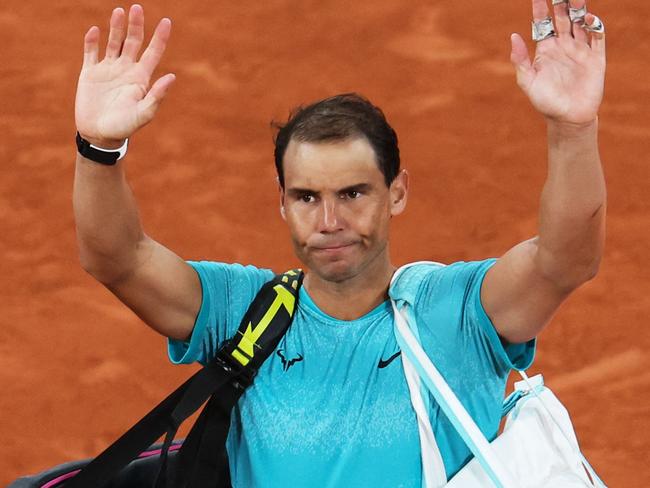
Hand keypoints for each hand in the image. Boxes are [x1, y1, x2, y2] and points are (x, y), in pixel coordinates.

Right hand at [75, 4, 174, 147]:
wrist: (99, 136)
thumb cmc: (124, 128)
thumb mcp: (143, 114)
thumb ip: (156, 96)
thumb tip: (172, 77)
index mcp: (140, 78)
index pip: (153, 52)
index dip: (160, 37)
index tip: (166, 21)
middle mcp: (126, 70)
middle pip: (133, 42)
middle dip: (136, 25)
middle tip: (136, 8)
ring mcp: (108, 70)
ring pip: (113, 42)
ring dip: (116, 27)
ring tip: (119, 11)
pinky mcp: (90, 73)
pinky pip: (91, 53)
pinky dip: (92, 41)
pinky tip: (95, 31)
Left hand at [510, 0, 605, 125]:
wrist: (568, 119)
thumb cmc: (545, 102)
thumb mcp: (528, 82)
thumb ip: (520, 60)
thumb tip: (513, 36)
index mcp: (546, 50)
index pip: (542, 23)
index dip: (540, 9)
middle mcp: (563, 46)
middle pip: (562, 18)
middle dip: (561, 3)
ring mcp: (580, 51)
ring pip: (580, 23)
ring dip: (578, 9)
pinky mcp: (596, 58)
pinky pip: (597, 37)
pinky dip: (595, 26)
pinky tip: (588, 19)